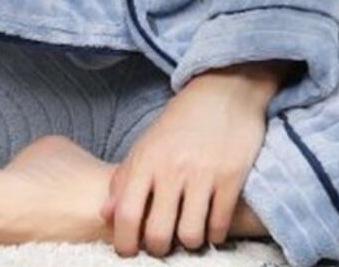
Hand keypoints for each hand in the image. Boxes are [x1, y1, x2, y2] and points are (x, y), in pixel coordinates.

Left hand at [99, 71, 270, 256]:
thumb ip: (125, 178)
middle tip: (162, 242)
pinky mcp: (232, 177)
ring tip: (188, 231)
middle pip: (159, 234)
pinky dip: (215, 234)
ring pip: (191, 236)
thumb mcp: (147, 142)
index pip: (126, 215)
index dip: (124, 243)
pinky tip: (211, 224)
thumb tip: (106, 215)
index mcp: (147, 159)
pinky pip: (220, 225)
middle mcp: (173, 168)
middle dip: (158, 248)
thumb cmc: (182, 120)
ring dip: (188, 242)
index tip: (129, 250)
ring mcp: (204, 173)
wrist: (224, 89)